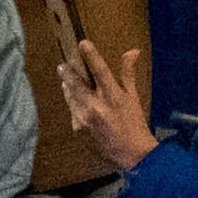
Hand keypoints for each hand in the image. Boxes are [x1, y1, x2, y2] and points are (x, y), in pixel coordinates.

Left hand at [51, 36, 156, 168]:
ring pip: (71, 96)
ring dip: (68, 86)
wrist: (131, 154)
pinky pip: (72, 110)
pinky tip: (72, 98)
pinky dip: (72, 102)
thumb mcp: (133, 97)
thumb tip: (132, 50)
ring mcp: (85, 118)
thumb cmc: (134, 123)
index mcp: (114, 96)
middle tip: (62, 64)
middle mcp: (97, 106)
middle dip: (68, 72)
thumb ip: (128, 73)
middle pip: (77, 83)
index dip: (91, 55)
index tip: (83, 43)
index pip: (100, 70)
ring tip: (65, 77)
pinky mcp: (77, 128)